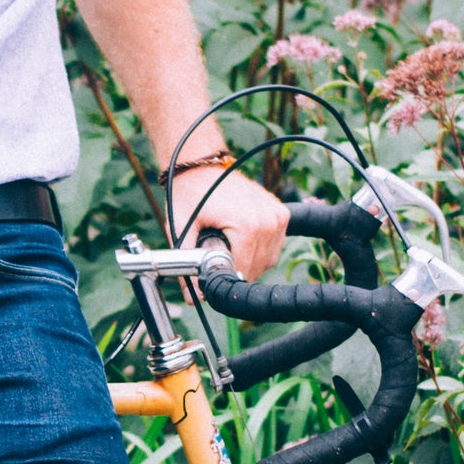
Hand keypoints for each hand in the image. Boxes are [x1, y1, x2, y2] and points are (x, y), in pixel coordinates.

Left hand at [172, 158, 290, 282]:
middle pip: (257, 268)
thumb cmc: (190, 193)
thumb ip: (188, 264)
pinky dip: (260, 249)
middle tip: (218, 255)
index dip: (225, 277)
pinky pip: (275, 246)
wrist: (201, 165)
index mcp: (248, 226)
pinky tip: (242, 239)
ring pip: (268, 260)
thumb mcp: (181, 228)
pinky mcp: (282, 213)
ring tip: (230, 245)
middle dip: (237, 269)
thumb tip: (195, 298)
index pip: (243, 271)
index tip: (211, 271)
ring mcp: (278, 216)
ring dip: (250, 261)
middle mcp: (269, 220)